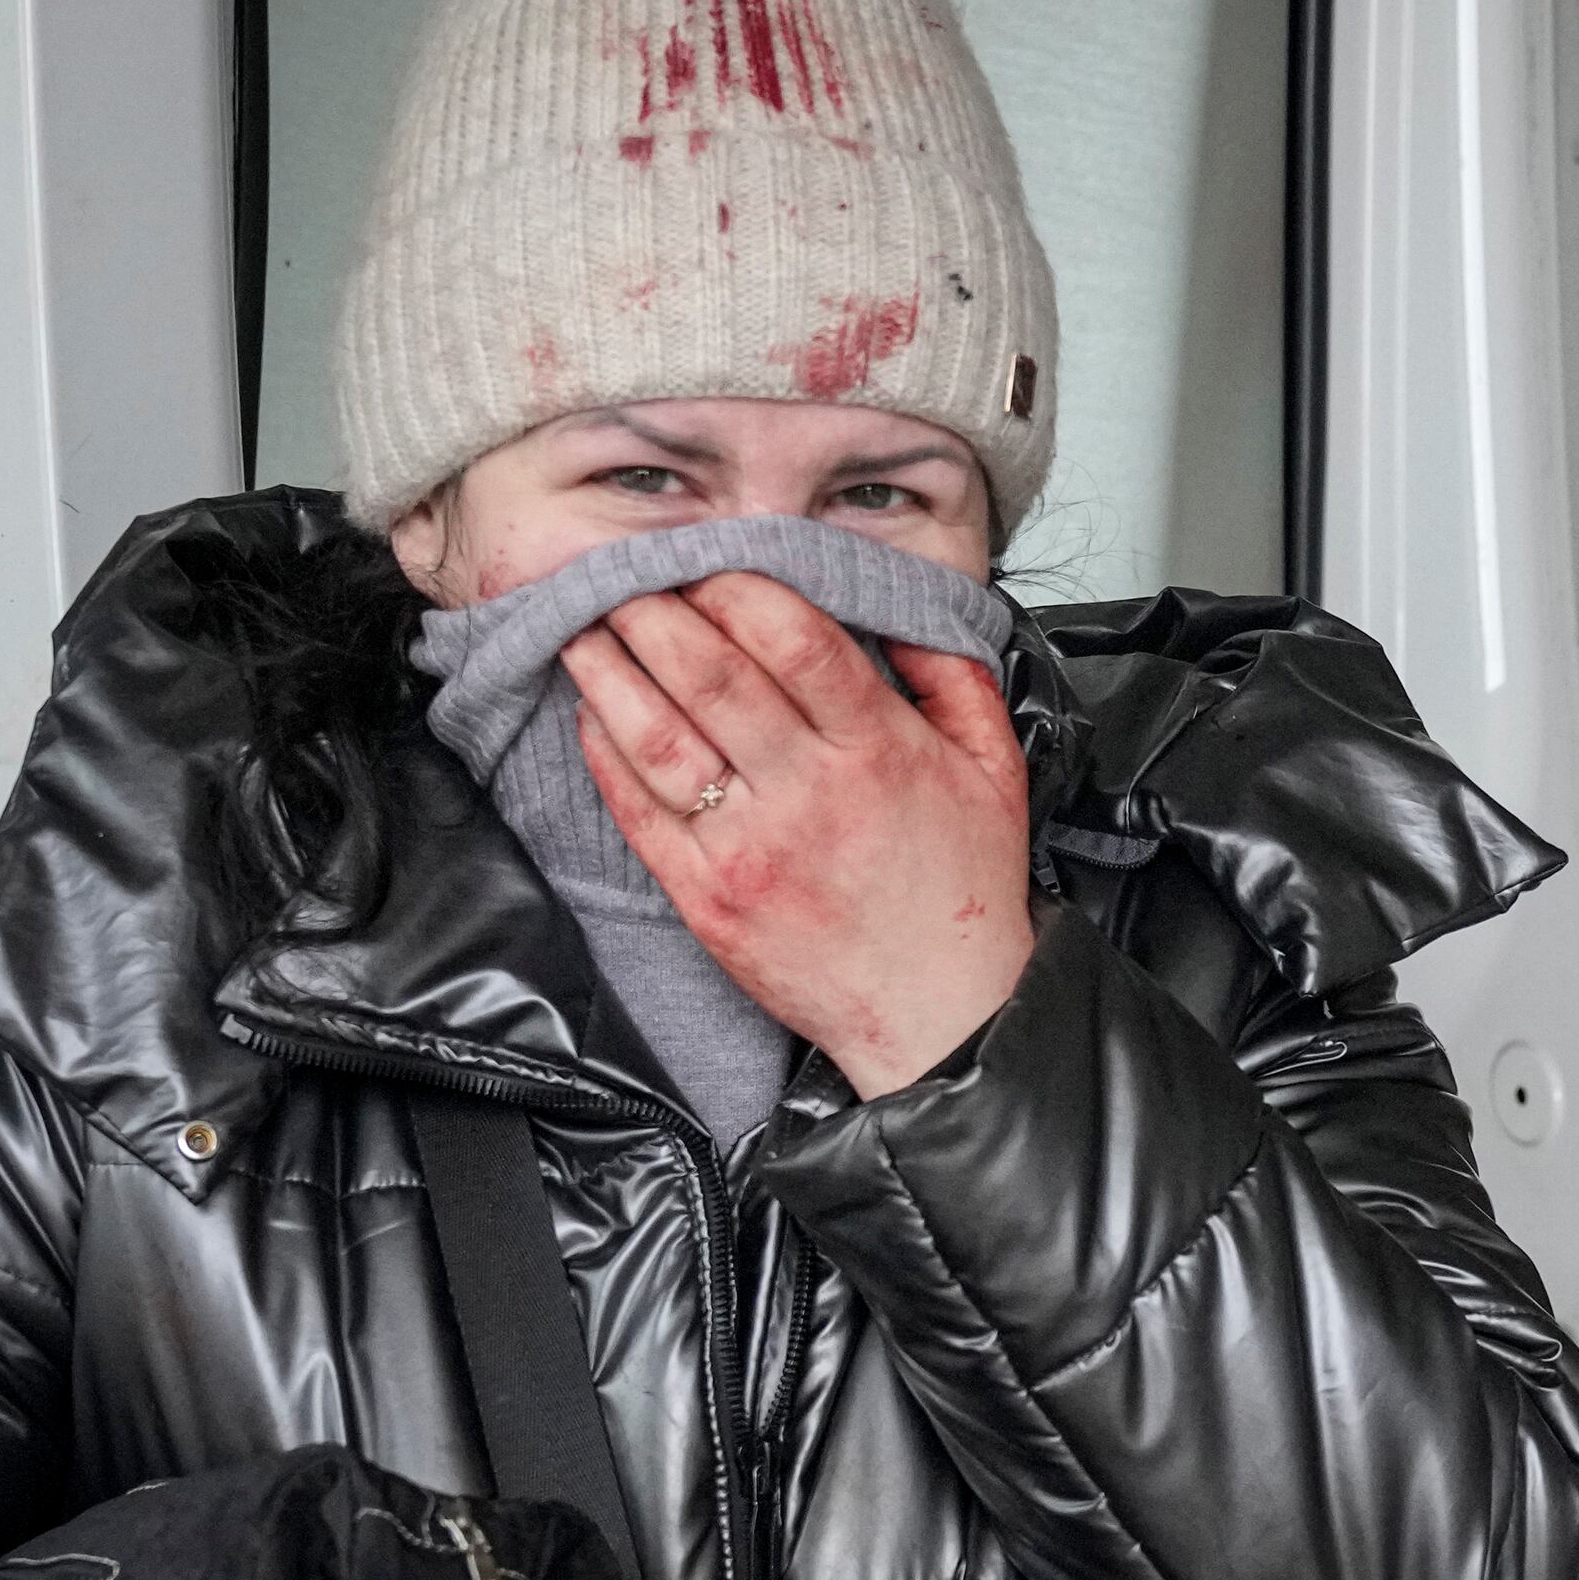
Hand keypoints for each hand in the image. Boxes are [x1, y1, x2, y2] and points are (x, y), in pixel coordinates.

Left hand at [561, 573, 1040, 1097]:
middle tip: (626, 576)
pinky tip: (592, 713)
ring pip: (658, 737)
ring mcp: (749, 849)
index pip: (794, 639)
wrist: (940, 1016)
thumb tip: (900, 609)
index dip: (738, 587)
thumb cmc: (963, 892)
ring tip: (584, 628)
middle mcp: (808, 794)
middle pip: (712, 674)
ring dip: (610, 671)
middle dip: (656, 610)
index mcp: (879, 752)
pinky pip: (638, 811)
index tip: (710, 563)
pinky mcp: (707, 898)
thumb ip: (953, 677)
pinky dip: (606, 753)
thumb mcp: (994, 768)